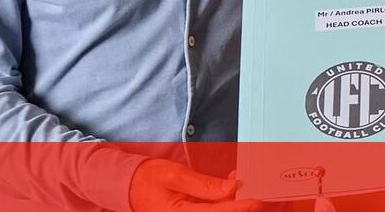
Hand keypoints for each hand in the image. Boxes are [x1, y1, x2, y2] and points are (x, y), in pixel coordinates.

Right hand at [129, 159, 261, 211]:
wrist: (129, 186)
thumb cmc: (148, 179)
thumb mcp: (175, 175)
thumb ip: (204, 184)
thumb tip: (231, 187)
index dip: (237, 208)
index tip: (255, 201)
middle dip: (237, 205)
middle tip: (255, 190)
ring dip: (231, 202)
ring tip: (241, 182)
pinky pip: (210, 211)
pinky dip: (222, 201)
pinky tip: (229, 186)